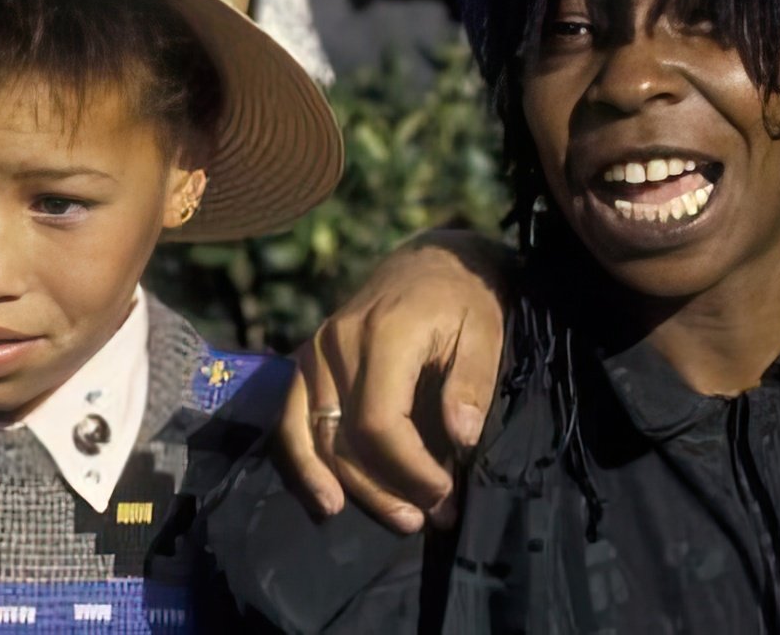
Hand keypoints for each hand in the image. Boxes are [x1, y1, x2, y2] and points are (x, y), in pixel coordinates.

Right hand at [276, 229, 512, 532]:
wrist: (432, 261)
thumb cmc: (465, 297)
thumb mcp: (486, 330)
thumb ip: (472, 382)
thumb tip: (460, 438)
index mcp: (386, 333)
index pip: (379, 422)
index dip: (409, 469)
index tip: (445, 494)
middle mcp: (338, 343)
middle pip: (346, 438)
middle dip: (388, 488)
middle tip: (430, 518)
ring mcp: (315, 352)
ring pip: (317, 437)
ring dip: (352, 487)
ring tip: (398, 518)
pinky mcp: (306, 361)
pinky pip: (293, 421)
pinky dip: (303, 464)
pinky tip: (328, 500)